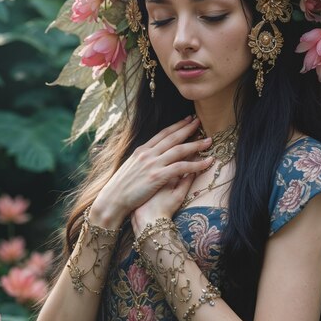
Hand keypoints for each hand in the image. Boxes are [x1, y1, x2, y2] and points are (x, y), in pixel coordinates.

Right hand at [90, 116, 212, 225]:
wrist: (112, 200)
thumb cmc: (121, 187)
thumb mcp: (131, 167)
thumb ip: (143, 159)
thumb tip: (153, 154)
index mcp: (142, 150)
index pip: (162, 134)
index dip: (176, 126)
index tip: (187, 120)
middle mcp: (148, 154)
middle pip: (172, 137)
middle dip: (188, 128)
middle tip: (200, 121)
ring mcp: (152, 164)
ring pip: (179, 150)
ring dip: (196, 144)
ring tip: (209, 141)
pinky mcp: (157, 176)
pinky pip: (181, 167)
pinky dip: (196, 164)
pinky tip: (207, 163)